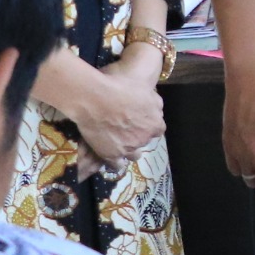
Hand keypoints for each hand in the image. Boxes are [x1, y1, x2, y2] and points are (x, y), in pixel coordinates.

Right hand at [37, 50, 164, 165]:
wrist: (96, 98)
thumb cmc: (121, 88)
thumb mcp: (146, 90)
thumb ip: (154, 102)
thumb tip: (156, 107)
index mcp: (156, 123)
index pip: (157, 129)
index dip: (148, 125)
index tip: (140, 122)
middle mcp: (145, 138)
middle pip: (144, 141)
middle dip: (137, 136)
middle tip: (126, 129)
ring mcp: (129, 148)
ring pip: (133, 155)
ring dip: (129, 150)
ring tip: (119, 143)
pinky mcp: (112, 155)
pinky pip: (117, 165)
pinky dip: (115, 162)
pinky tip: (111, 156)